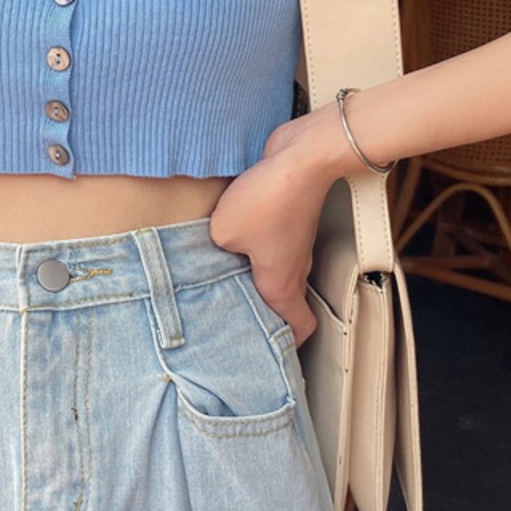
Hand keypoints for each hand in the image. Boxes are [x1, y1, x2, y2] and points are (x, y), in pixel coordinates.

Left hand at [208, 101, 361, 346]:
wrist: (301, 158)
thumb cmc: (273, 198)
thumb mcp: (223, 233)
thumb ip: (211, 250)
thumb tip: (210, 247)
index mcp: (282, 284)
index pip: (300, 328)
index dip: (288, 344)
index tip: (271, 352)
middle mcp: (296, 267)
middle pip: (287, 301)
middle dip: (266, 311)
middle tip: (241, 315)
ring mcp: (296, 241)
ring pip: (279, 270)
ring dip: (258, 275)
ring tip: (230, 273)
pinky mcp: (290, 218)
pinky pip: (273, 241)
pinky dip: (258, 245)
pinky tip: (235, 233)